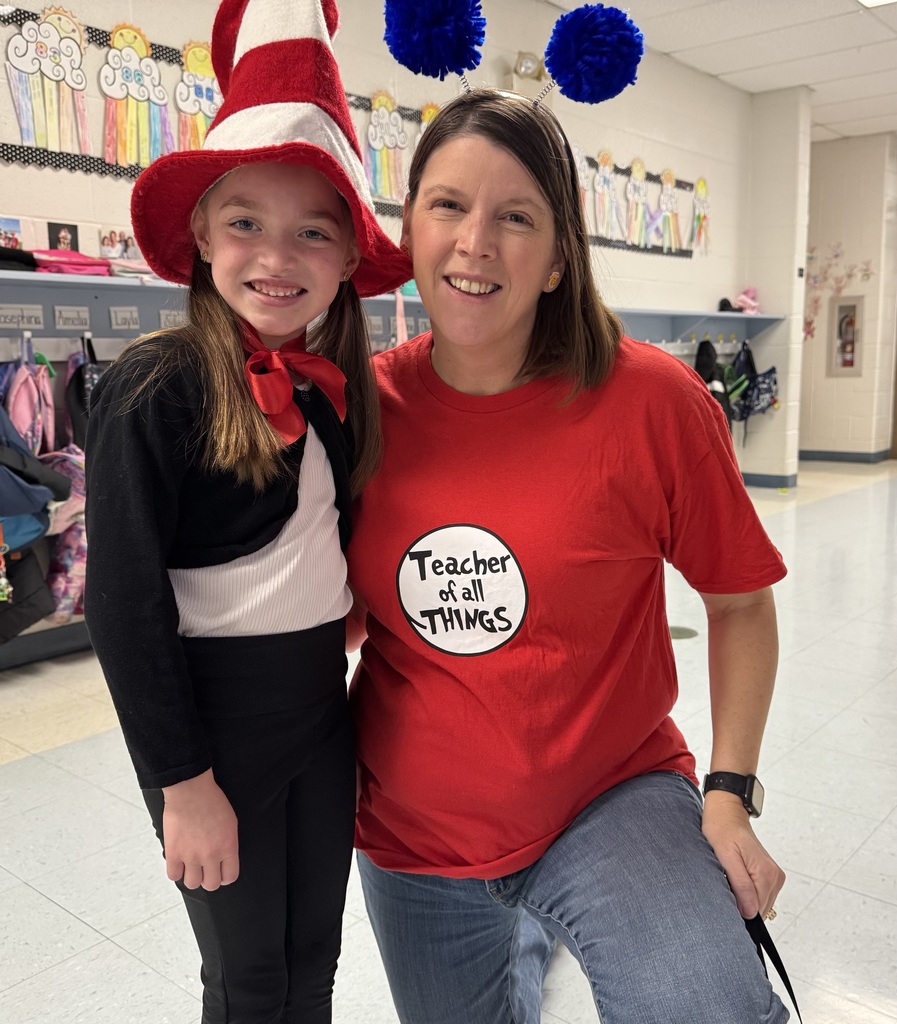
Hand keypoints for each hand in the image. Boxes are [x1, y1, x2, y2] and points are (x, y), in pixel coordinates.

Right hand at [161, 769, 239, 890]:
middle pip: (211, 885)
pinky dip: (176, 871)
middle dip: (209, 878)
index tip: (220, 872)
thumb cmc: (211, 800)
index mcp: (228, 847)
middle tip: (205, 870)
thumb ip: (228, 843)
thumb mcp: (231, 822)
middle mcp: (211, 855)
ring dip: (192, 877)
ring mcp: (191, 856)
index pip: (230, 876)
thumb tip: (225, 857)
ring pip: (192, 884)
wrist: (190, 789)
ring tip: (191, 866)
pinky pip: (173, 876)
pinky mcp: (174, 853)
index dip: (225, 876)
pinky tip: (178, 862)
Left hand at [701, 790, 783, 919]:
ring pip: (759, 903)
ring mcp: (773, 876)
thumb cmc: (722, 830)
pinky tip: (735, 880)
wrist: (727, 813)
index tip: (725, 901)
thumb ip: (740, 885)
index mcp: (766, 874)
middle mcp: (774, 876)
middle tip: (724, 887)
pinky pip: (759, 894)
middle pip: (759, 909)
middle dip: (742, 905)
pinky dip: (747, 893)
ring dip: (744, 899)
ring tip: (729, 880)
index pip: (757, 911)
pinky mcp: (769, 875)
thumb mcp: (726, 857)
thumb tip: (751, 913)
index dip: (739, 911)